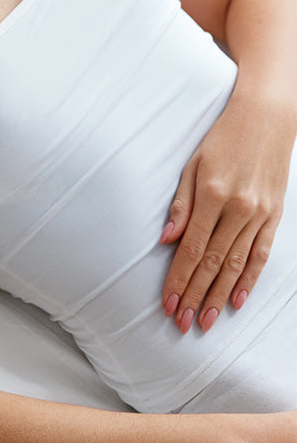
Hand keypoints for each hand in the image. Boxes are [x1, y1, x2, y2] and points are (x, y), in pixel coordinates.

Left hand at [160, 91, 293, 333]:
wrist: (266, 119)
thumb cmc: (221, 139)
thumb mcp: (192, 165)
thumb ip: (180, 205)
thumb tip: (166, 240)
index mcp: (213, 195)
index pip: (191, 249)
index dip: (179, 279)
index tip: (168, 303)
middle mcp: (239, 210)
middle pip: (213, 264)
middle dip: (195, 296)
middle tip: (181, 323)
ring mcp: (260, 216)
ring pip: (237, 266)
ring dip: (219, 296)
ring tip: (205, 320)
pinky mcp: (275, 217)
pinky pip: (261, 255)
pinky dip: (249, 280)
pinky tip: (237, 301)